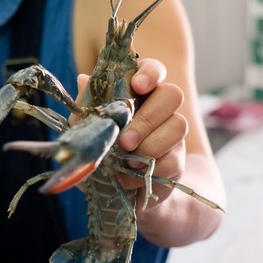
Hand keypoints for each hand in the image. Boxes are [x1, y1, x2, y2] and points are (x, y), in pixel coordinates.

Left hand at [70, 58, 187, 209]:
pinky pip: (174, 159)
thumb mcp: (84, 129)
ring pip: (178, 125)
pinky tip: (128, 178)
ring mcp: (172, 133)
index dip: (150, 73)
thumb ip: (86, 106)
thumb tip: (83, 80)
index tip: (138, 85)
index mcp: (137, 92)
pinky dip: (149, 170)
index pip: (153, 69)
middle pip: (171, 95)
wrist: (111, 193)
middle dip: (148, 118)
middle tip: (125, 141)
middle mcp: (159, 107)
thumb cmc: (99, 152)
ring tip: (127, 162)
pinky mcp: (177, 161)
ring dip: (151, 145)